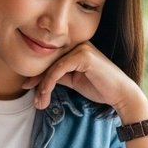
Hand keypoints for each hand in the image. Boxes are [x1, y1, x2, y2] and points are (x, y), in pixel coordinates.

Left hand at [23, 41, 144, 117]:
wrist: (121, 94)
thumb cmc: (100, 88)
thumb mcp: (74, 80)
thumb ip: (60, 75)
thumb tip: (40, 79)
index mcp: (76, 48)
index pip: (52, 60)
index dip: (38, 74)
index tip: (27, 88)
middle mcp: (78, 44)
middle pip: (50, 61)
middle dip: (37, 81)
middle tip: (32, 100)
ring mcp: (81, 48)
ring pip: (52, 67)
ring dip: (43, 87)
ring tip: (39, 103)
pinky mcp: (83, 55)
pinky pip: (59, 69)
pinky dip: (49, 82)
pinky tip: (45, 94)